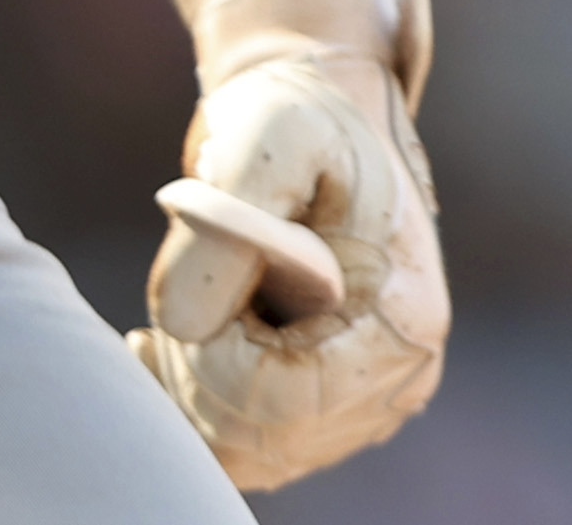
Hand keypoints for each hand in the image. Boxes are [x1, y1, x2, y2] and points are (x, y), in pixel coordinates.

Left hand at [130, 0, 448, 489]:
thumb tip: (181, 325)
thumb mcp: (264, 141)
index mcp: (403, 317)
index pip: (287, 397)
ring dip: (190, 387)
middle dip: (196, 370)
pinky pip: (246, 451)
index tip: (189, 294)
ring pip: (248, 451)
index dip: (213, 357)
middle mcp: (399, 377)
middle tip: (179, 293)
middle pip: (265, 434)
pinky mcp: (329, 409)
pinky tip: (168, 347)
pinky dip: (192, 408)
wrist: (318, 122)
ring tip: (180, 308)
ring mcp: (367, 402)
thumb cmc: (298, 121)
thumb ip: (223, 228)